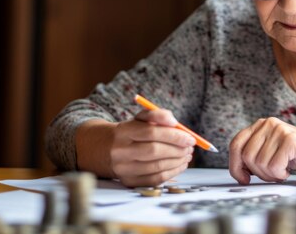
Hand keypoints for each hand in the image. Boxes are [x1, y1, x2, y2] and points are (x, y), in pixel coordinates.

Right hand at [76, 109, 194, 186]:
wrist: (105, 150)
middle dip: (177, 149)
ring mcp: (123, 169)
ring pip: (157, 167)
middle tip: (190, 147)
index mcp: (123, 131)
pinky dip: (172, 172)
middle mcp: (120, 151)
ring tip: (187, 155)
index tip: (189, 138)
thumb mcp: (140, 119)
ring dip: (178, 161)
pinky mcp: (129, 181)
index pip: (151, 132)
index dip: (173, 135)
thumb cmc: (131, 132)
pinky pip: (155, 179)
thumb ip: (157, 115)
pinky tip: (180, 165)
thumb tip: (174, 123)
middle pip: (154, 151)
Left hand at [228, 117, 295, 183]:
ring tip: (281, 171)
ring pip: (260, 163)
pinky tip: (287, 170)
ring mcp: (278, 130)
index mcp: (258, 125)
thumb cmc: (294, 155)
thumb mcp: (268, 152)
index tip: (243, 178)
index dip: (235, 165)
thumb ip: (252, 155)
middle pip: (247, 156)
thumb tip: (237, 171)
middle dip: (257, 173)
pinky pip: (274, 166)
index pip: (235, 145)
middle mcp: (267, 124)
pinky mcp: (290, 140)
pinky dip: (280, 174)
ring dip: (270, 175)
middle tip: (271, 174)